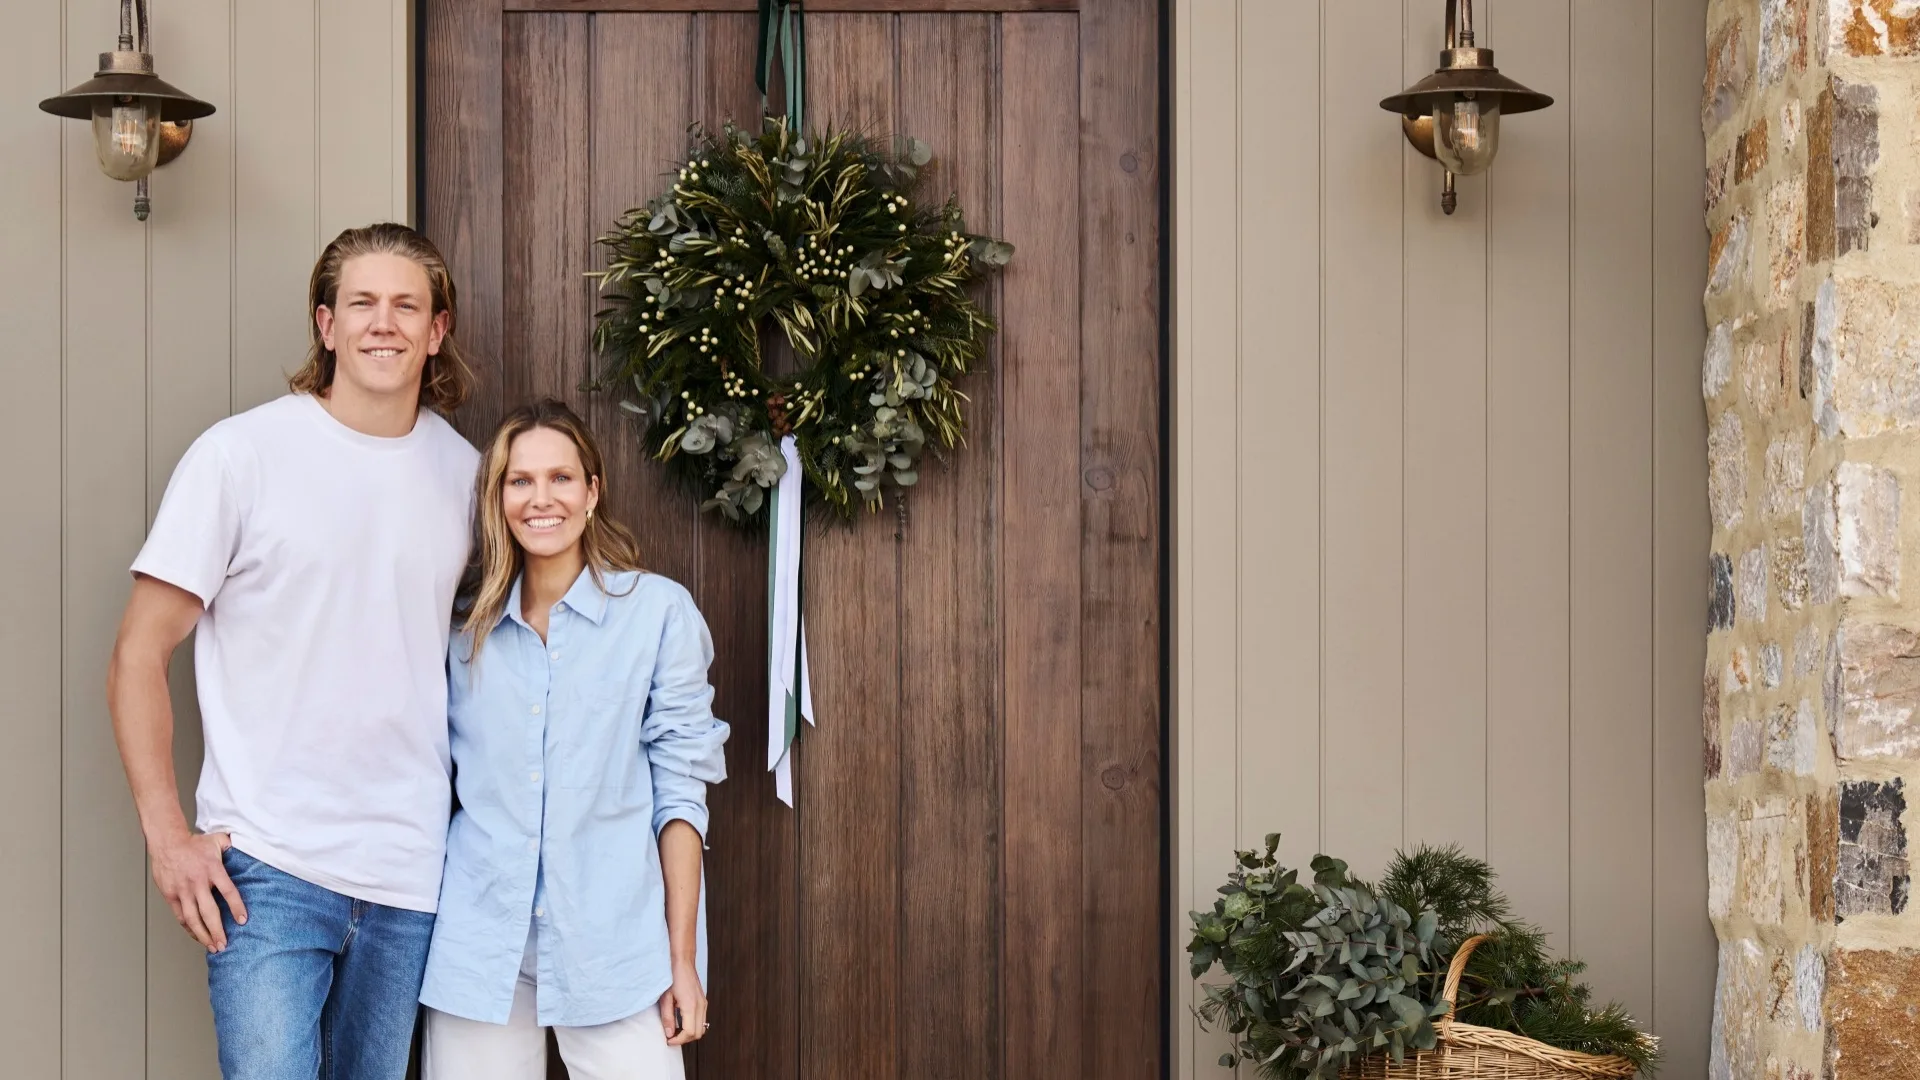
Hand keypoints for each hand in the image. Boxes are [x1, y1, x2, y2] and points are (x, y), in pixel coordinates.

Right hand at [149, 830, 245, 951]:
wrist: (167, 842)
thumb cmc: (194, 843)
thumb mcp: (218, 840)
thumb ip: (233, 846)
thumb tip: (251, 845)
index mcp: (213, 869)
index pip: (228, 891)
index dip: (236, 907)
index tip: (242, 920)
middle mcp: (198, 882)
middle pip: (209, 911)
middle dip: (217, 931)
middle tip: (224, 945)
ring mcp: (183, 890)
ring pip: (193, 918)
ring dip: (203, 935)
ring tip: (212, 947)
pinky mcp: (171, 895)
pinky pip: (180, 916)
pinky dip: (189, 929)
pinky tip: (197, 937)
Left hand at [658, 963, 707, 1045]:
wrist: (682, 962)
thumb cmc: (672, 976)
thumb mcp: (665, 998)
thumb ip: (667, 1018)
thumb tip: (669, 1033)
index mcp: (691, 1006)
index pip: (689, 1032)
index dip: (678, 1040)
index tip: (669, 1041)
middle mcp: (700, 1006)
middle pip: (698, 1033)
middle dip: (684, 1039)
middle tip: (672, 1038)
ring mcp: (704, 1003)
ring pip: (702, 1028)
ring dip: (690, 1033)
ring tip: (676, 1031)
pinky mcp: (703, 1001)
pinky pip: (702, 1020)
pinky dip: (694, 1026)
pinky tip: (682, 1022)